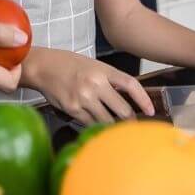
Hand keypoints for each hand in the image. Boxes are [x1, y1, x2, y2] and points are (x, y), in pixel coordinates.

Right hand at [22, 47, 153, 124]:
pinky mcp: (73, 110)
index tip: (151, 111)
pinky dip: (96, 126)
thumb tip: (128, 98)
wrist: (43, 66)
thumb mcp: (93, 65)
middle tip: (133, 127)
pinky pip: (90, 124)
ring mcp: (83, 98)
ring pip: (107, 121)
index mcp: (103, 70)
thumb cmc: (70, 64)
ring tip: (116, 130)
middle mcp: (95, 84)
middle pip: (122, 109)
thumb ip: (110, 80)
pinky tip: (97, 125)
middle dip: (129, 121)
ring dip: (113, 127)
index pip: (130, 84)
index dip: (144, 99)